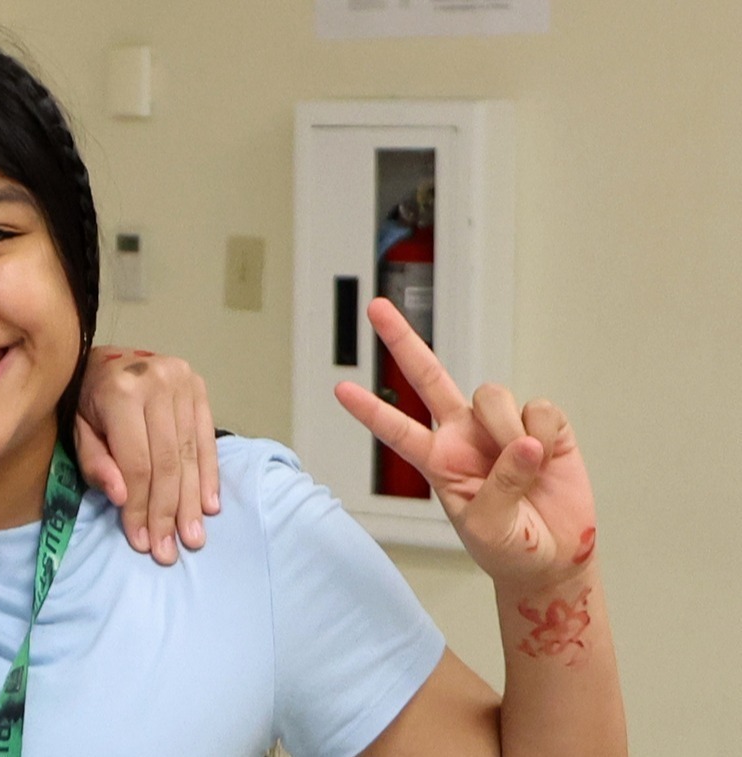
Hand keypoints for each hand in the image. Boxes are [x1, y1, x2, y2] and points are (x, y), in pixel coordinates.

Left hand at [76, 346, 220, 565]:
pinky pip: (207, 440)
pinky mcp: (200, 388)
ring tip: (192, 538)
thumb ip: (95, 462)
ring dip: (191, 502)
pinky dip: (208, 476)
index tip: (141, 542)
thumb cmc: (83, 398)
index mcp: (121, 392)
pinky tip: (208, 506)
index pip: (137, 463)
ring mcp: (183, 383)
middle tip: (168, 551)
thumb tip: (123, 498)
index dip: (140, 506)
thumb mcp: (76, 429)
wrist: (102, 356)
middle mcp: (157, 383)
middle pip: (167, 463)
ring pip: (190, 455)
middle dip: (167, 512)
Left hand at [335, 299, 596, 589]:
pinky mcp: (542, 425)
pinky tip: (548, 458)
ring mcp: (500, 426)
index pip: (396, 430)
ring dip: (505, 427)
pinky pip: (540, 410)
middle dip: (402, 340)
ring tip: (524, 463)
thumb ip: (499, 486)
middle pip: (428, 376)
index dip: (370, 410)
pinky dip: (546, 435)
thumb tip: (523, 442)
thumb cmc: (508, 546)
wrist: (553, 556)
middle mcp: (463, 433)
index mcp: (437, 460)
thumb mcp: (489, 528)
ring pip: (491, 394)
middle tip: (374, 308)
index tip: (340, 389)